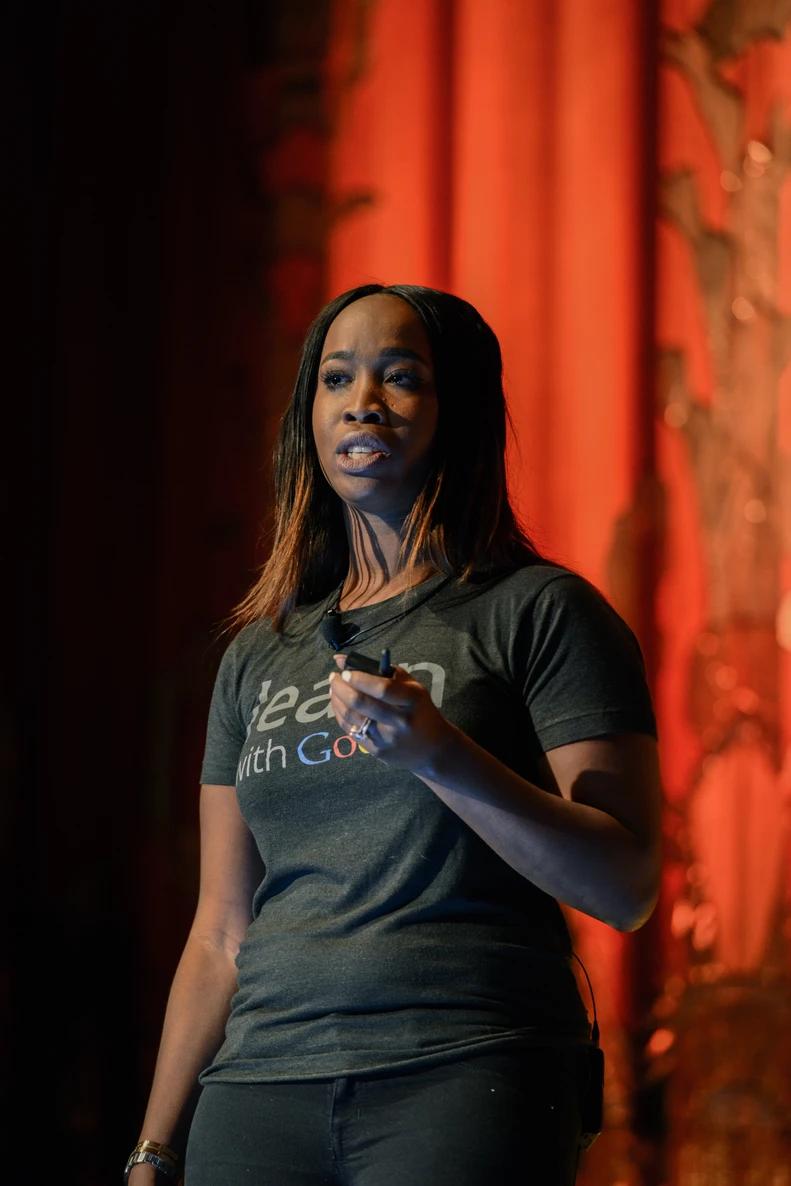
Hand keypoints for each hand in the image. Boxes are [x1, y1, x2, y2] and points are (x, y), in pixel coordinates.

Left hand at [330, 653, 452, 774]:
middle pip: (361, 703)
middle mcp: (399, 721)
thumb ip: (386, 671)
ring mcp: (387, 739)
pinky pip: (351, 731)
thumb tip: (347, 660)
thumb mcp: (414, 688)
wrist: (433, 750)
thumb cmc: (420, 710)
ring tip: (334, 688)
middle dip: (341, 687)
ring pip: (351, 718)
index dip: (360, 679)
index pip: (382, 689)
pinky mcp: (377, 751)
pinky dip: (340, 715)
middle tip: (334, 677)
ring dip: (337, 700)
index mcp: (412, 700)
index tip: (345, 671)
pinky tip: (339, 705)